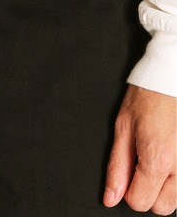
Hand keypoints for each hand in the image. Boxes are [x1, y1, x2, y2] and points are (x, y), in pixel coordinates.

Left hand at [104, 84, 175, 214]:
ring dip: (166, 185)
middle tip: (143, 163)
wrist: (171, 78)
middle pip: (162, 207)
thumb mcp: (123, 128)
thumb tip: (111, 196)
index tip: (128, 171)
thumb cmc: (148, 97)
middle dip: (148, 191)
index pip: (139, 202)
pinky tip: (170, 152)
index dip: (128, 189)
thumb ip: (118, 166)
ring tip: (158, 154)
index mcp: (158, 159)